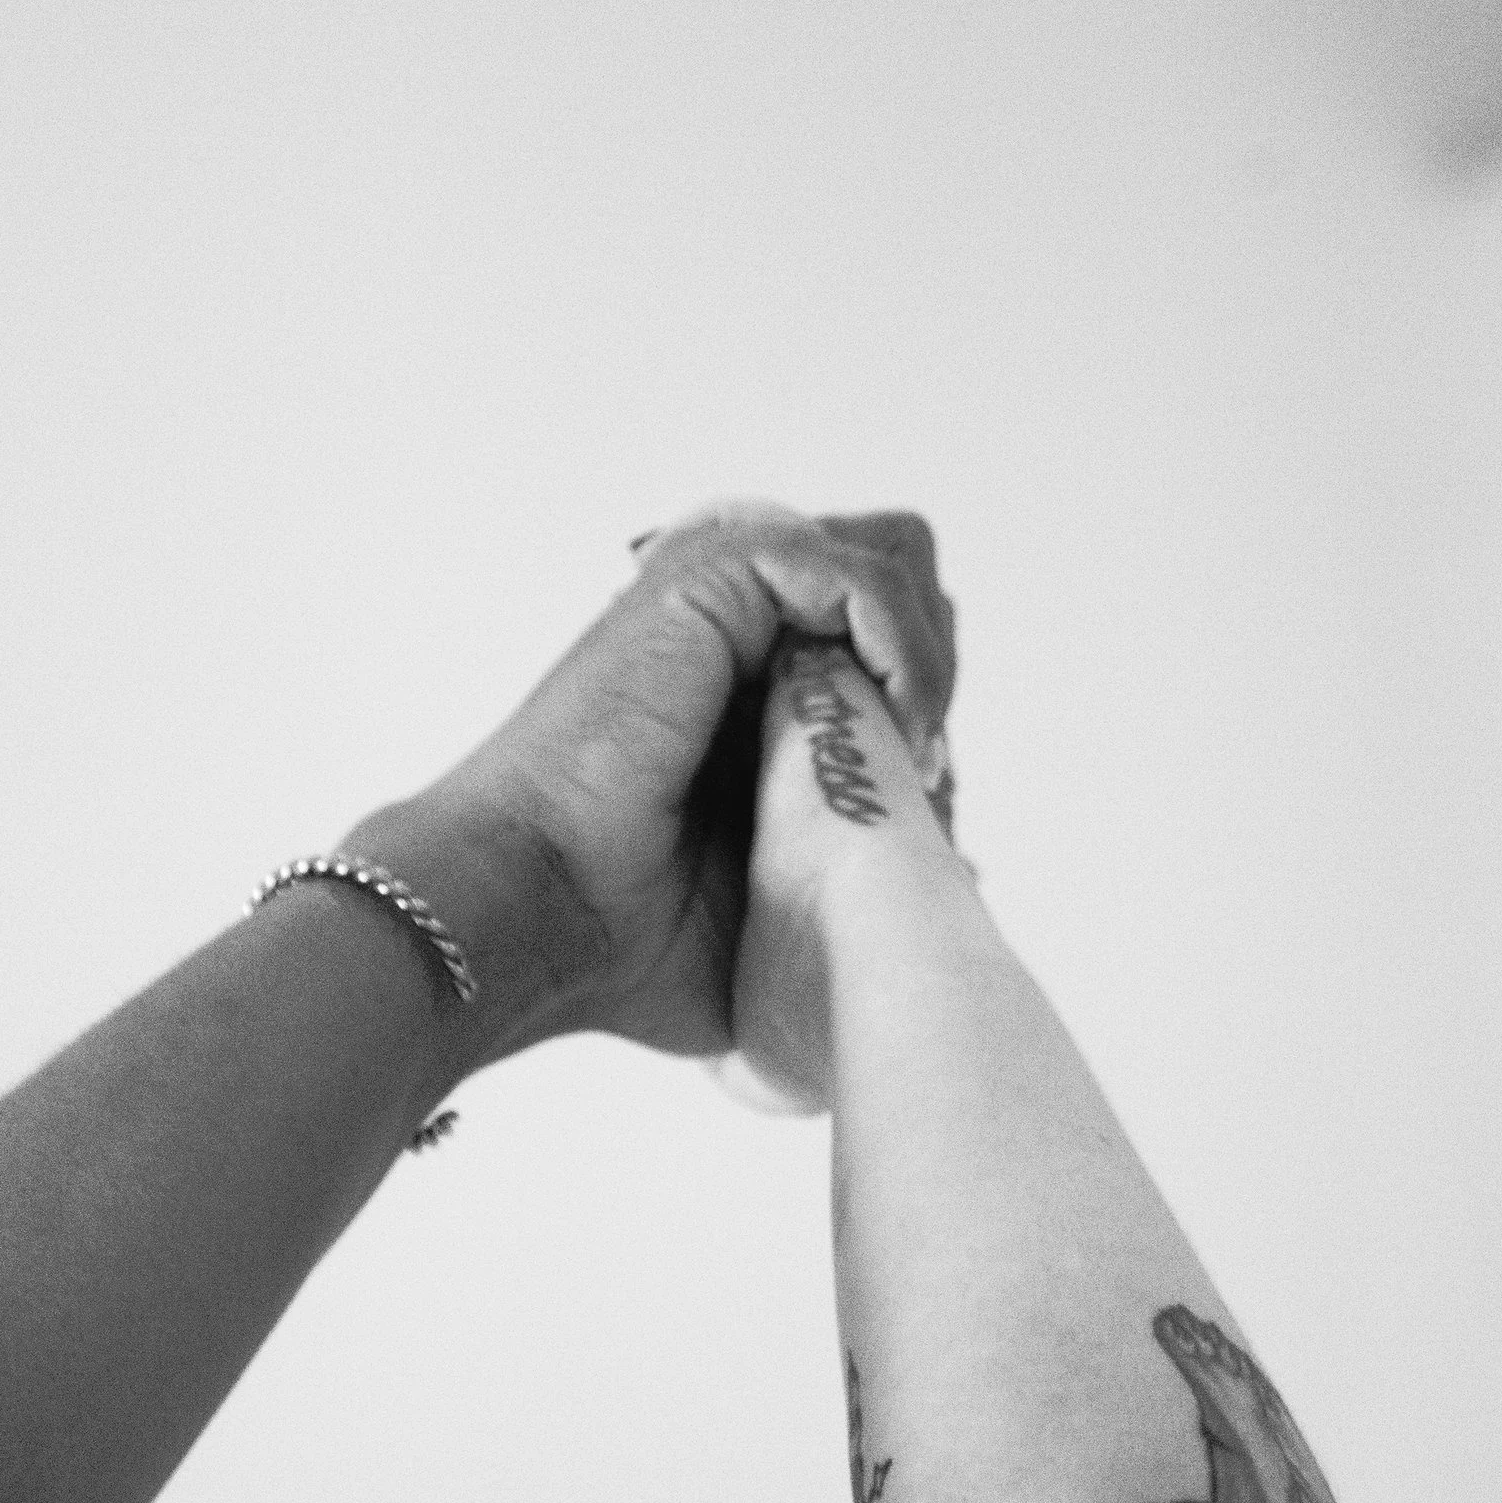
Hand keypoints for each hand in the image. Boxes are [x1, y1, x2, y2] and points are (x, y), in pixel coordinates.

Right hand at [428, 503, 956, 1059]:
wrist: (539, 917)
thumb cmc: (626, 937)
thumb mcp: (773, 904)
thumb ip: (848, 862)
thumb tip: (962, 869)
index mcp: (733, 684)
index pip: (881, 641)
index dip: (926, 708)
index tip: (926, 805)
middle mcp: (726, 626)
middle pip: (900, 583)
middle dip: (935, 670)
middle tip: (921, 772)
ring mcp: (715, 594)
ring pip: (892, 565)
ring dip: (927, 662)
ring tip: (912, 752)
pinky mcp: (707, 581)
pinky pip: (860, 574)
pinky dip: (902, 648)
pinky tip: (897, 725)